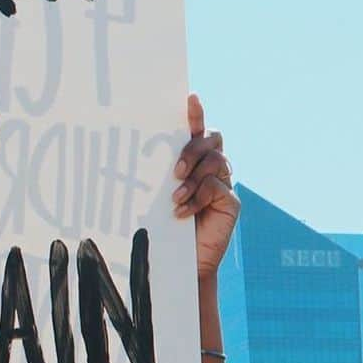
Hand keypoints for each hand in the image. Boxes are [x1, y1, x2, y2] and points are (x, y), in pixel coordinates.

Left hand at [172, 94, 239, 280]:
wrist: (178, 264)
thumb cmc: (161, 228)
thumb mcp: (155, 198)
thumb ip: (156, 177)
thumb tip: (131, 156)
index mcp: (191, 162)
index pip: (196, 130)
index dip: (196, 113)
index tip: (190, 98)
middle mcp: (211, 168)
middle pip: (211, 140)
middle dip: (193, 150)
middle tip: (174, 170)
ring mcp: (223, 184)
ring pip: (215, 161)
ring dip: (192, 178)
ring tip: (175, 198)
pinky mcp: (231, 202)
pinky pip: (217, 188)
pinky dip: (197, 199)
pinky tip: (182, 214)